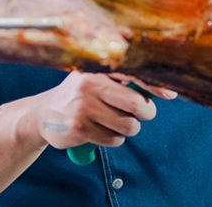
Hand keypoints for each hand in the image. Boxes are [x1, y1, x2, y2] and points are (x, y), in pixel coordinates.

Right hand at [31, 72, 173, 149]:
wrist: (41, 114)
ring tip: (117, 124)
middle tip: (142, 114)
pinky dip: (114, 139)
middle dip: (146, 113)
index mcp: (97, 71)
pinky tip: (102, 132)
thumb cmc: (77, 95)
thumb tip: (163, 88)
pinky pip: (113, 139)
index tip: (171, 93)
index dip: (155, 85)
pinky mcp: (79, 130)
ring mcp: (83, 108)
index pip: (133, 75)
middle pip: (136, 104)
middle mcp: (90, 86)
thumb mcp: (94, 79)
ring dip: (129, 129)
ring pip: (128, 125)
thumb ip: (121, 82)